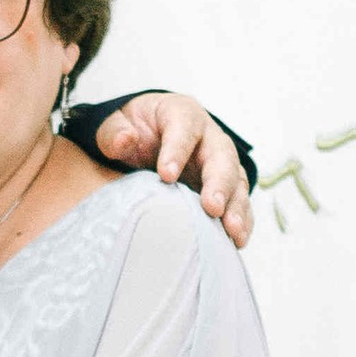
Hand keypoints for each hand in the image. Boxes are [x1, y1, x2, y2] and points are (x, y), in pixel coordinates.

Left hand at [91, 93, 252, 247]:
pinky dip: (241, 221)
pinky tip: (237, 241)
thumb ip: (114, 131)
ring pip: (236, 182)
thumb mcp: (116, 123)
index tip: (166, 176)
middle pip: (221, 156)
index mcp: (182, 115)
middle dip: (219, 183)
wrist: (146, 140)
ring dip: (236, 207)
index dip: (178, 150)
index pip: (184, 128)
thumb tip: (124, 141)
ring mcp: (220, 164)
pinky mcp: (225, 188)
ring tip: (232, 231)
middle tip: (212, 207)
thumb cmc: (133, 130)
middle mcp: (208, 138)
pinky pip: (238, 203)